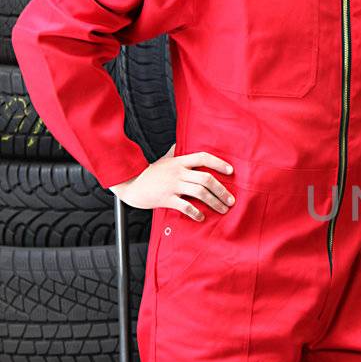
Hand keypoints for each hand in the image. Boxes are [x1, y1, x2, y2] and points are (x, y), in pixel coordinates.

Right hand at [109, 143, 235, 220]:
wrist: (129, 184)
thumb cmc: (148, 174)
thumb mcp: (162, 160)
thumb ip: (173, 153)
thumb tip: (179, 144)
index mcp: (179, 161)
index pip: (203, 157)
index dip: (218, 163)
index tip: (231, 171)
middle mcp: (178, 172)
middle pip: (206, 178)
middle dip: (222, 190)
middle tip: (231, 200)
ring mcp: (172, 185)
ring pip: (200, 193)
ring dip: (215, 202)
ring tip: (223, 209)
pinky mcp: (166, 198)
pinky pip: (185, 206)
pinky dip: (196, 213)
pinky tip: (201, 217)